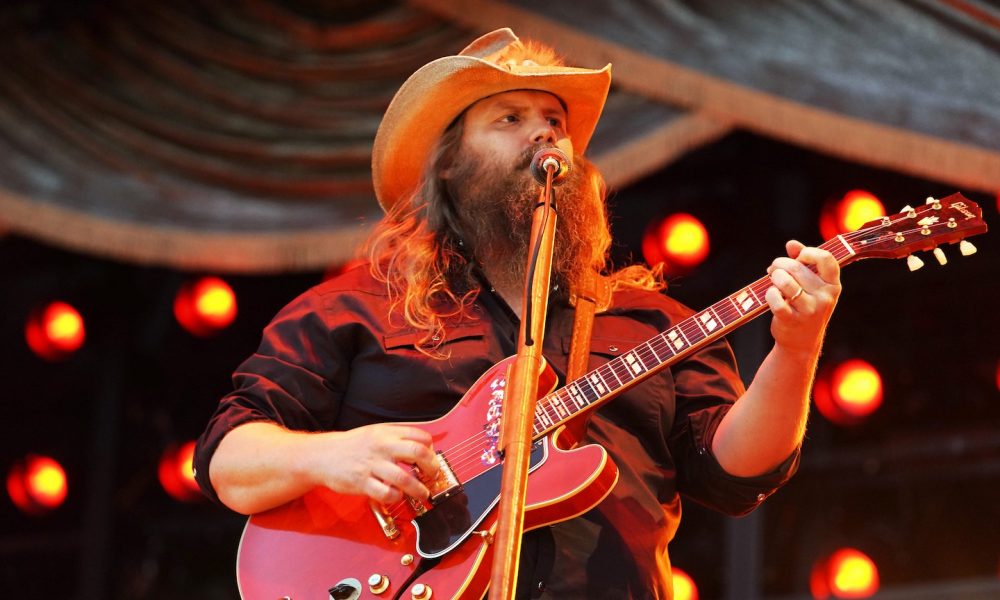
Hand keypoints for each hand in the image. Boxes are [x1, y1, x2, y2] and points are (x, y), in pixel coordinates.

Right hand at [309, 423, 439, 504]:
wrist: (322, 455)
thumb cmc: (352, 446)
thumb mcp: (375, 432)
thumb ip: (397, 438)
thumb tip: (422, 448)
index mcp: (387, 433)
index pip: (421, 437)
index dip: (431, 450)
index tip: (431, 460)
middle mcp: (382, 446)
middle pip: (418, 453)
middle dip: (431, 467)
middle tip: (432, 476)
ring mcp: (372, 465)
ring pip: (405, 478)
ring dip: (419, 489)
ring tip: (423, 494)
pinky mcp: (362, 482)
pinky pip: (386, 493)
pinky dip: (396, 497)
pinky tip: (397, 496)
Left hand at [765, 240, 841, 354]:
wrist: (801, 343)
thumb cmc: (805, 306)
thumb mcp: (811, 286)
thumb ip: (803, 262)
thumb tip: (791, 244)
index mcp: (833, 285)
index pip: (826, 259)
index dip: (808, 252)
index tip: (798, 257)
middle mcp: (824, 297)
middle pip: (797, 268)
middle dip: (780, 264)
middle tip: (774, 268)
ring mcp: (809, 310)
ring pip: (785, 281)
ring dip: (774, 276)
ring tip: (773, 279)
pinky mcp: (792, 320)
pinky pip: (775, 299)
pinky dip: (769, 293)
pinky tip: (771, 294)